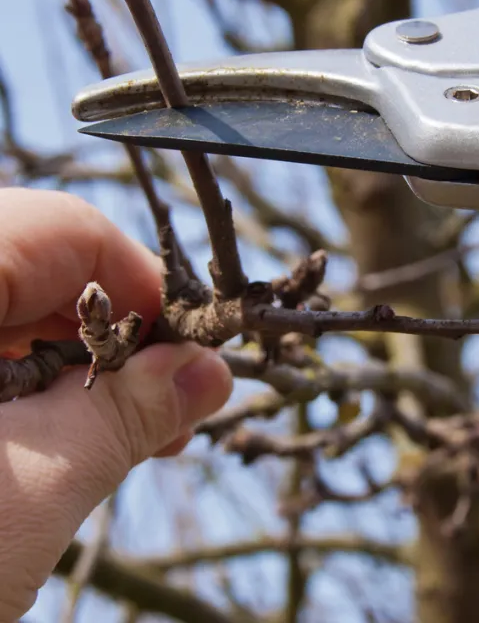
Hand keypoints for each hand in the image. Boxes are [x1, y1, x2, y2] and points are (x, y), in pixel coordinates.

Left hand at [0, 189, 232, 620]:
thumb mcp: (26, 494)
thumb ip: (129, 413)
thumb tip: (210, 372)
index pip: (65, 233)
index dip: (141, 288)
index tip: (185, 354)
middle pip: (29, 267)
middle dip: (104, 338)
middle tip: (159, 409)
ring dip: (60, 369)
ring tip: (105, 440)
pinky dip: (7, 390)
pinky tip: (38, 443)